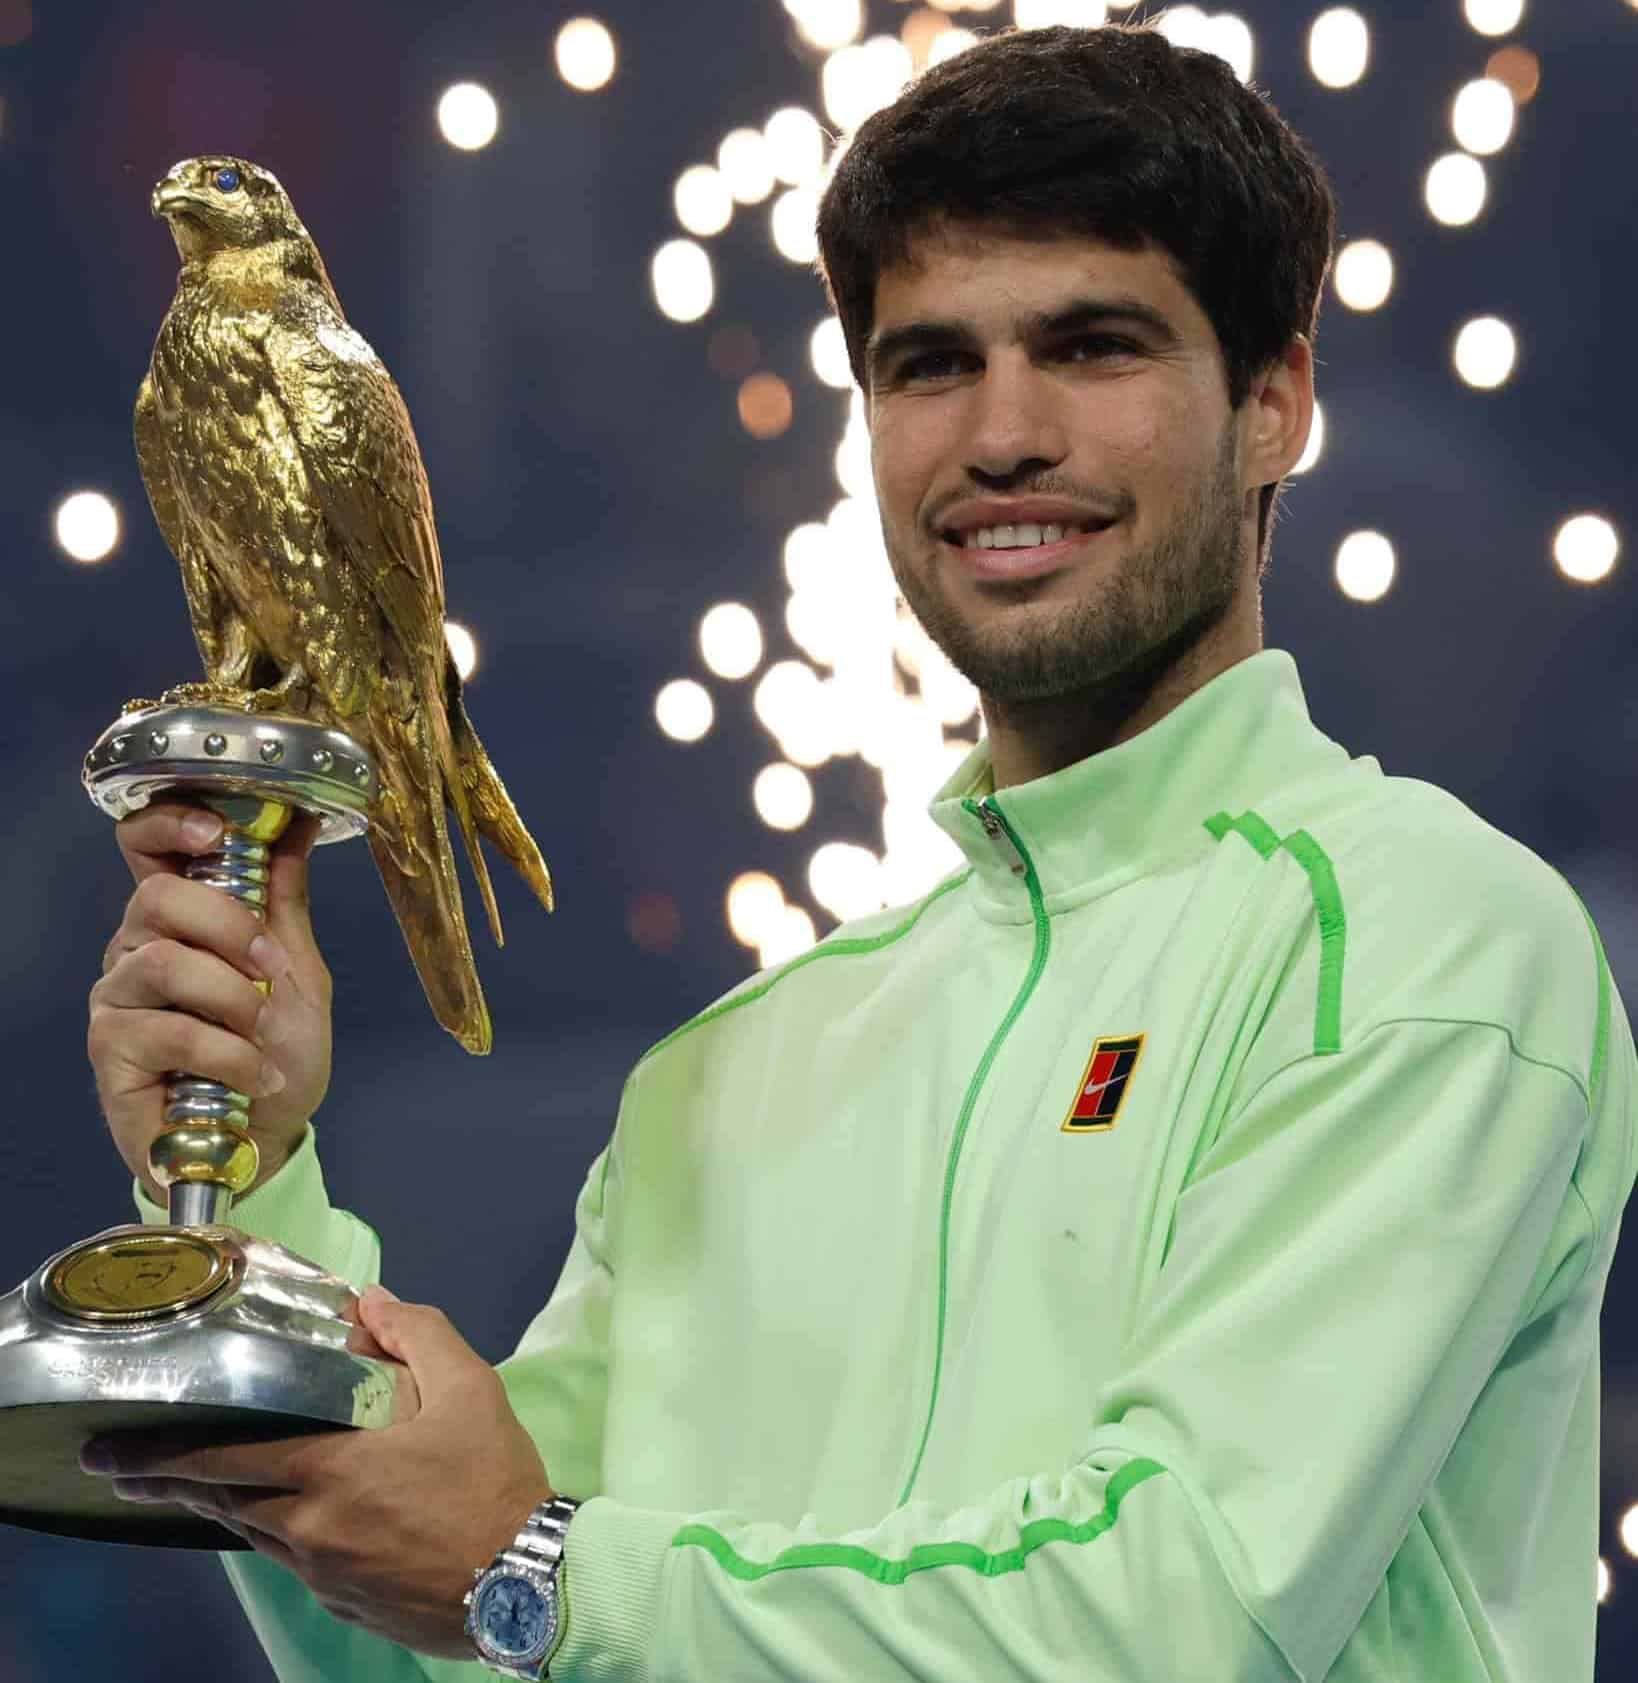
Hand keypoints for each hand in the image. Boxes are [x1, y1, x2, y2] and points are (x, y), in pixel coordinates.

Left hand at [79, 1289, 552, 1657]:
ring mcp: (322, 1571)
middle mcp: (310, 1527)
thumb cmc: (493, 1481)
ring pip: (251, 1532)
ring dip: (215, 1504)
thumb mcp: (471, 1390)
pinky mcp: (341, 1602)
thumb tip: (371, 1300)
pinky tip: (274, 1518)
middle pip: (221, 1500)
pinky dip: (267, 1530)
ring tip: (187, 1485)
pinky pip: (288, 1558)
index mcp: (332, 1471)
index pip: (228, 1457)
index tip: (112, 1449)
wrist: (523, 1583)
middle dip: (165, 1480)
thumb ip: (418, 1334)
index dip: (165, 1452)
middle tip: (117, 1468)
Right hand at [87, 802, 332, 1201]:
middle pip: (156, 897)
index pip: (144, 847)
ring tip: (265, 1032)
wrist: (270, 1135)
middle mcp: (136, 949)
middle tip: (272, 969)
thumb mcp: (298, 972)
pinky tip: (254, 1075)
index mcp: (180, 919)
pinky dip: (228, 1053)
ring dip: (234, 998)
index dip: (171, 824)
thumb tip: (300, 827)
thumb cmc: (278, 1052)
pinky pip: (167, 1031)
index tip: (217, 832)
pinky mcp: (111, 1052)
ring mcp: (118, 1000)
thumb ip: (285, 902)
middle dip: (229, 926)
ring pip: (162, 963)